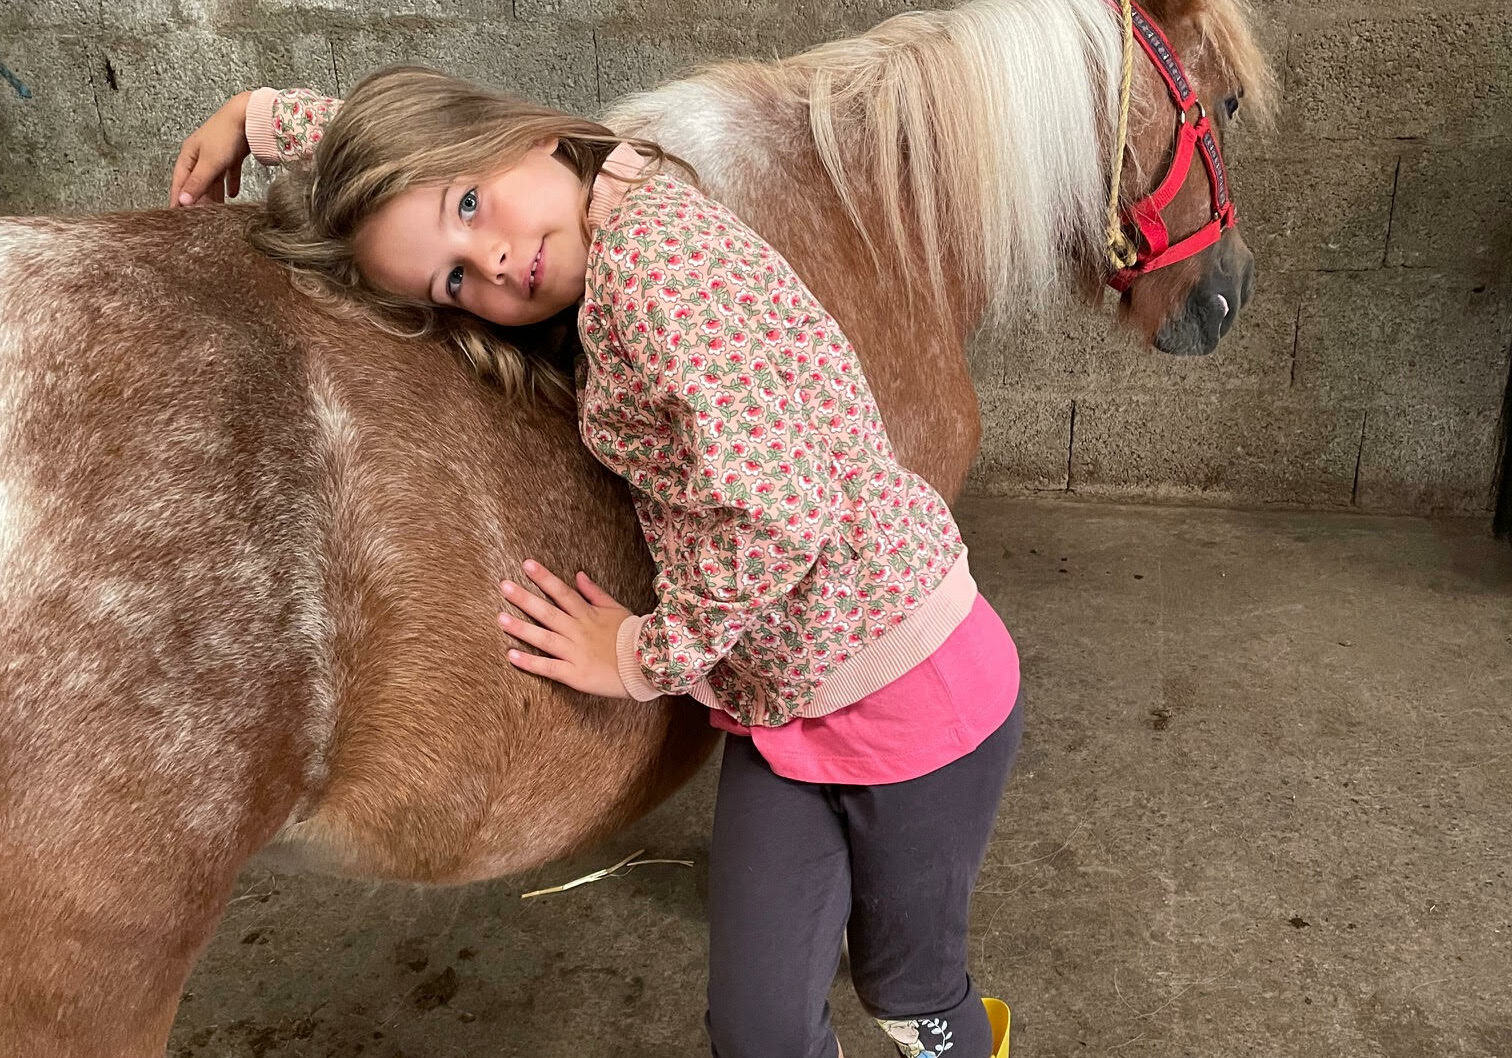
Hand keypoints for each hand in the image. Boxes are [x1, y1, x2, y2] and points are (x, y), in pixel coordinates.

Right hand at [170, 91, 252, 206]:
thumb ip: (197, 183)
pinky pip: (229, 173)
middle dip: (198, 199)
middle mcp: (200, 155)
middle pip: (197, 182)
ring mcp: (217, 154)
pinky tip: (232, 195)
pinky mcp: (233, 154)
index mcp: (189, 155)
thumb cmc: (225, 135)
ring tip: (216, 213)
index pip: (180, 181)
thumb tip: (182, 201)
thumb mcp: (210, 163)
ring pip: (213, 180)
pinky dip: (230, 184)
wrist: (249, 116)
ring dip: (214, 195)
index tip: (176, 215)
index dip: (178, 197)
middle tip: (199, 218)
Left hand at [497, 559, 635, 698]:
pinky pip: (549, 667)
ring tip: (500, 618)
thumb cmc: (631, 637)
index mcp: (588, 615)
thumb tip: (578, 575)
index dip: (544, 578)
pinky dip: (530, 662)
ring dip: (521, 628)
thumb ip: (595, 593)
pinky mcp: (575, 674)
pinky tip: (511, 655)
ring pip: (544, 638)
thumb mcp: (616, 609)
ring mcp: (576, 653)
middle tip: (503, 586)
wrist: (648, 666)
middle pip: (548, 612)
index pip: (562, 592)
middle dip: (524, 599)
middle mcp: (578, 631)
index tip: (526, 564)